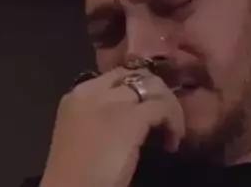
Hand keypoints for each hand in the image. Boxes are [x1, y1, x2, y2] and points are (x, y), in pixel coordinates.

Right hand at [39, 67, 184, 186]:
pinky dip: (174, 122)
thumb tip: (130, 113)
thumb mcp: (83, 134)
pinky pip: (163, 107)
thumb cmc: (76, 174)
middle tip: (165, 117)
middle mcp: (93, 91)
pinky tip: (172, 142)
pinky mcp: (131, 117)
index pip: (115, 76)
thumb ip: (101, 116)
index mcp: (76, 95)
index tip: (149, 108)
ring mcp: (112, 102)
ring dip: (169, 106)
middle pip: (136, 76)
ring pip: (154, 87)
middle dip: (157, 93)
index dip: (138, 88)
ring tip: (172, 132)